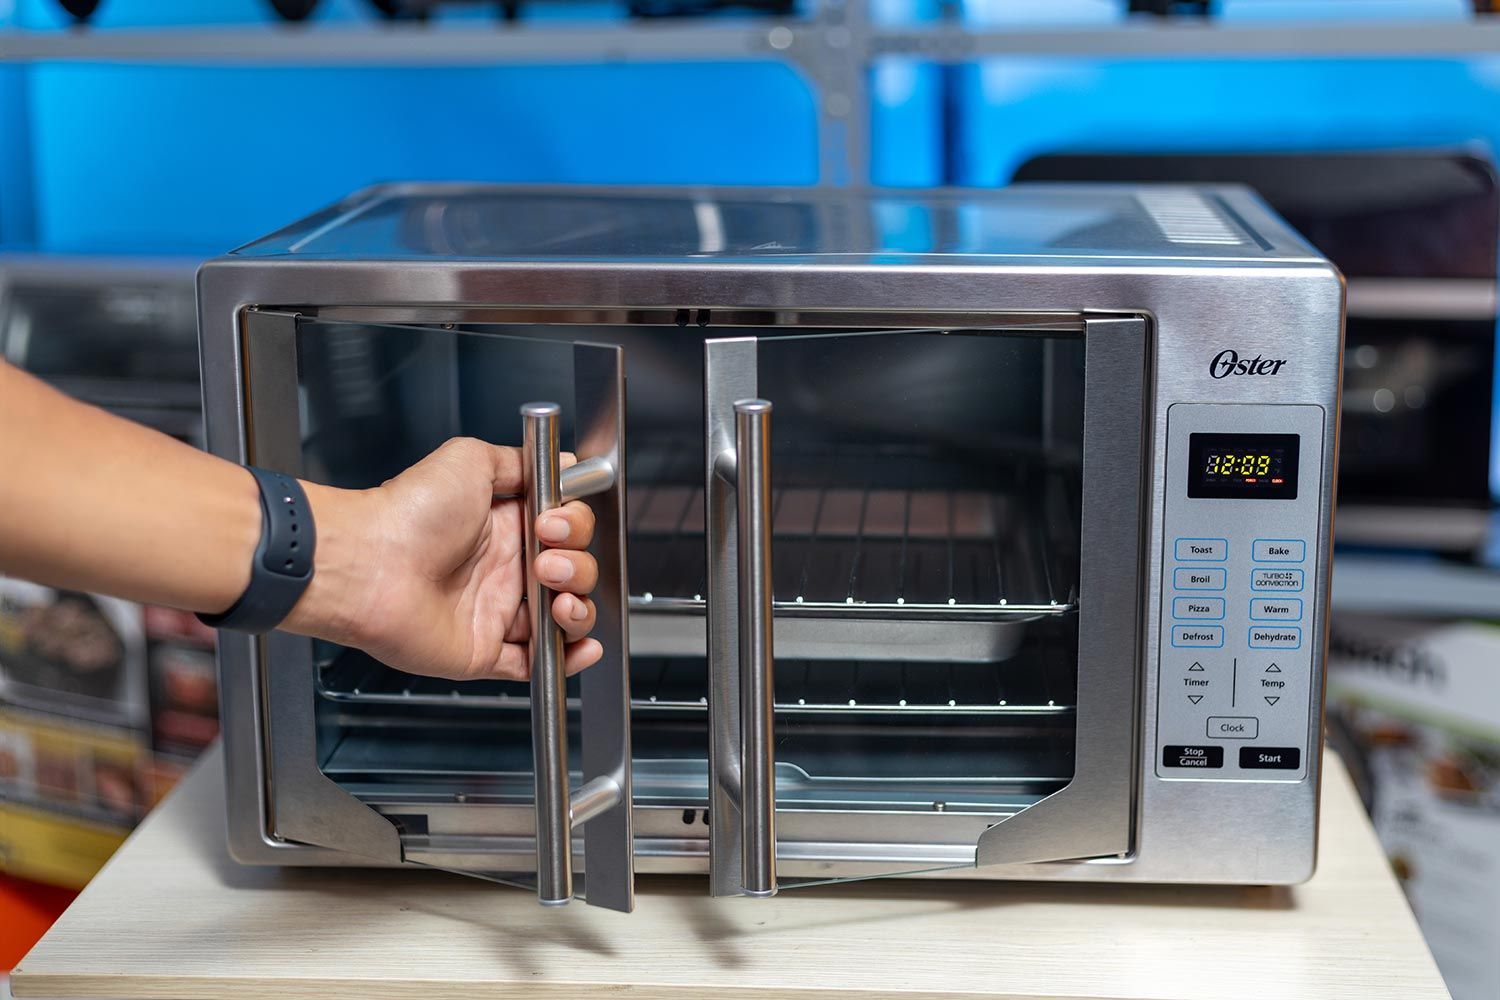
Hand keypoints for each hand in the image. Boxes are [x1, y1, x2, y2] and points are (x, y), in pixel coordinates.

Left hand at [287, 438, 602, 680]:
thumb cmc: (408, 512)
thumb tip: (561, 464)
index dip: (573, 529)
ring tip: (559, 597)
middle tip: (547, 558)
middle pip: (571, 574)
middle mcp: (501, 569)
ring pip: (561, 619)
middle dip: (577, 567)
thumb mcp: (469, 461)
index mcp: (503, 527)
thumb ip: (519, 461)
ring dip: (579, 609)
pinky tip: (584, 646)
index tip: (555, 524)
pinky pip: (534, 663)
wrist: (368, 563)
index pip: (564, 532)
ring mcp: (493, 611)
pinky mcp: (482, 650)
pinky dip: (566, 659)